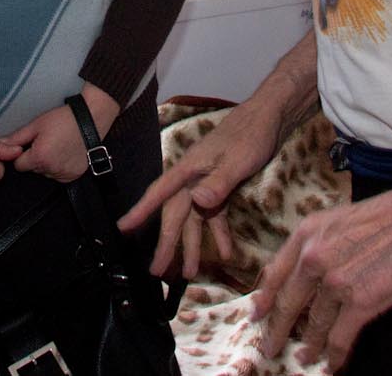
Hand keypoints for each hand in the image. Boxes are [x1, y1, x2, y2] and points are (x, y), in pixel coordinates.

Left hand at [5, 84, 120, 181]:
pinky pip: (58, 175)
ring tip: (57, 146)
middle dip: (35, 158)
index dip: (22, 154)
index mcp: (39, 158)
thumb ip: (17, 137)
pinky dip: (59, 167)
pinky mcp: (73, 176)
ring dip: (47, 164)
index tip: (31, 143)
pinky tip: (65, 153)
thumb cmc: (62, 119)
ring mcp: (63, 174)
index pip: (19, 165)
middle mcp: (51, 170)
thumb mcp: (37, 124)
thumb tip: (0, 144)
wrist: (91, 121)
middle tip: (46, 142)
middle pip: (33, 169)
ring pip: (45, 173)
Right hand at [116, 103, 279, 279]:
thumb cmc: (250, 135)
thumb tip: (196, 202)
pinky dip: (219, 232)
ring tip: (189, 273)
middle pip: (175, 214)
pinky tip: (226, 252)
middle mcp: (192, 178)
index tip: (122, 228)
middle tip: (158, 271)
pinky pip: (215, 215)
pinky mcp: (222, 187)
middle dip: (167, 243)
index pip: (159, 193)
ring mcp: (206, 183)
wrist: (268, 119)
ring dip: (192, 244)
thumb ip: (217, 183)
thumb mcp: (236, 161)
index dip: (140, 211)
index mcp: (189, 169)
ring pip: (194, 218)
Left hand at [249, 174, 391, 367]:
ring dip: (309, 346)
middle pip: (288, 304)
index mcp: (306, 234)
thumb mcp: (336, 219)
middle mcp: (314, 259)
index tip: (257, 314)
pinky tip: (331, 363)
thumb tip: (302, 273)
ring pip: (314, 325)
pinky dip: (334, 354)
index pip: (275, 272)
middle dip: (277, 330)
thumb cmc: (385, 215)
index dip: (265, 298)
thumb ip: (315, 244)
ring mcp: (336, 282)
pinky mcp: (360, 303)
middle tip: (269, 347)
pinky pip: (340, 338)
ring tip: (304, 358)